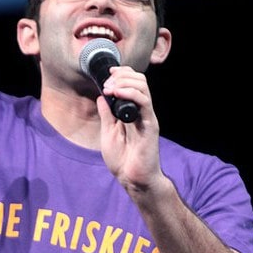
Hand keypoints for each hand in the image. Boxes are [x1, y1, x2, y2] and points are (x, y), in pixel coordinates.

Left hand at [97, 66, 164, 197]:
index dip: (121, 74)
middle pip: (139, 80)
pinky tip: (118, 93)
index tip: (108, 74)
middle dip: (122, 76)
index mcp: (131, 112)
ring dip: (125, 82)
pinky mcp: (150, 124)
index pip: (132, 84)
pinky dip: (131, 93)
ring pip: (143, 86)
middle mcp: (141, 112)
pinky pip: (145, 102)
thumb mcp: (108, 132)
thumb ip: (107, 114)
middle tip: (107, 84)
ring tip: (111, 88)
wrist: (131, 178)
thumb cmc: (122, 159)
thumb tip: (101, 96)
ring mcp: (147, 117)